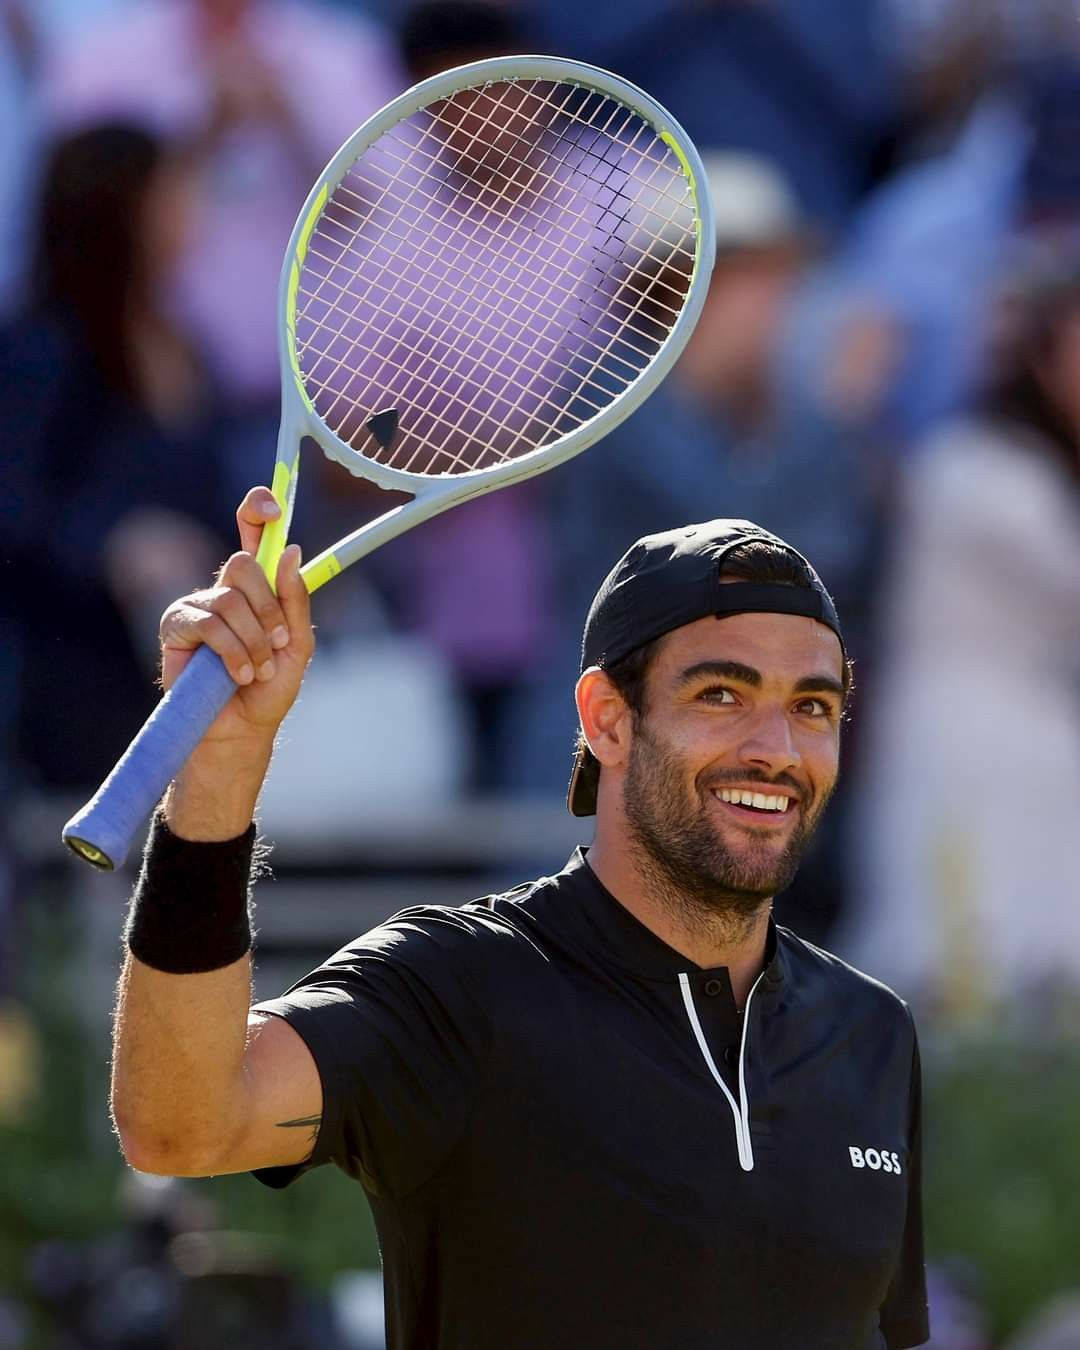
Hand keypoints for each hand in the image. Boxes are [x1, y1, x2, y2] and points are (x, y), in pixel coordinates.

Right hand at [159, 487, 313, 750]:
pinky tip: (238, 674)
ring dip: (254, 640)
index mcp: (257, 588)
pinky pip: (209, 623)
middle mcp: (225, 590)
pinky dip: (232, 651)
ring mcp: (198, 605)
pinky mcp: (176, 626)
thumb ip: (294, 599)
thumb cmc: (269, 689)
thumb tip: (289, 550)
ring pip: (230, 599)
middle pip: (244, 564)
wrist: (242, 729)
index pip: (253, 534)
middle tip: (278, 641)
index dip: (257, 511)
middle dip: (269, 609)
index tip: (273, 508)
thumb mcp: (296, 643)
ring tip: (257, 670)